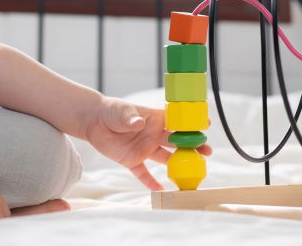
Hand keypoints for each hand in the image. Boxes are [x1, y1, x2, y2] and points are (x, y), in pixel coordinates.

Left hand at [83, 97, 211, 190]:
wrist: (94, 122)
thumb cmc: (112, 110)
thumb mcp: (121, 112)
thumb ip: (130, 118)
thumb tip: (138, 123)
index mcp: (154, 119)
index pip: (177, 121)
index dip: (191, 122)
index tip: (206, 124)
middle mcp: (154, 135)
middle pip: (177, 141)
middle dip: (193, 146)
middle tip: (207, 151)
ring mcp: (144, 149)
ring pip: (166, 158)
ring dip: (178, 165)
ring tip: (192, 173)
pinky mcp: (132, 160)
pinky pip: (144, 174)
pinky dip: (150, 182)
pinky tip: (160, 190)